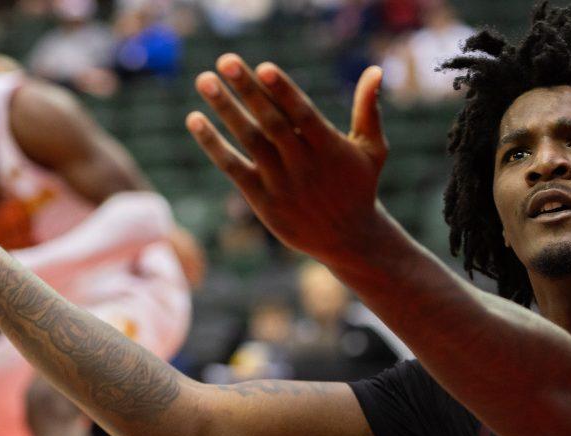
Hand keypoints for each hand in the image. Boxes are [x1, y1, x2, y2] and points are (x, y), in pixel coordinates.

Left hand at [186, 56, 387, 262]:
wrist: (347, 239)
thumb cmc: (359, 187)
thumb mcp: (372, 151)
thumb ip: (369, 110)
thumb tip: (376, 70)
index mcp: (330, 149)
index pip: (303, 116)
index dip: (284, 92)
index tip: (263, 67)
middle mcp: (304, 166)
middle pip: (272, 124)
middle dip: (248, 91)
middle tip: (225, 60)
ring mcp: (282, 185)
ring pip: (250, 141)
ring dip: (226, 110)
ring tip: (204, 80)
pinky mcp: (263, 201)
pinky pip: (233, 168)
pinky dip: (213, 144)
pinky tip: (195, 119)